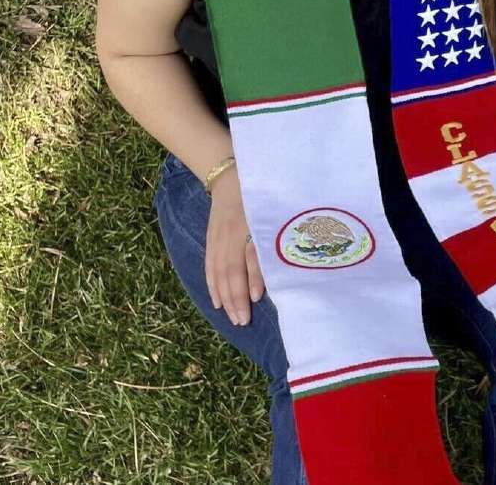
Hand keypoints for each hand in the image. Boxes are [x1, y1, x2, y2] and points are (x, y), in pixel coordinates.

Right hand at [205, 167, 264, 324]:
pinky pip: (209, 266)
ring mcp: (218, 238)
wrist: (228, 176)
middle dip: (237, 297)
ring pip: (219, 272)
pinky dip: (212, 286)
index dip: (254, 276)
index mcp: (250, 224)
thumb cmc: (258, 195)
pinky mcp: (210, 240)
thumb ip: (277, 231)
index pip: (250, 255)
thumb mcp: (271, 208)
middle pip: (232, 269)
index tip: (257, 297)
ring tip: (232, 317)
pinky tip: (217, 302)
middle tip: (244, 320)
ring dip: (225, 297)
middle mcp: (232, 233)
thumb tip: (286, 260)